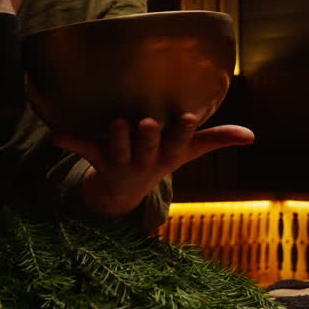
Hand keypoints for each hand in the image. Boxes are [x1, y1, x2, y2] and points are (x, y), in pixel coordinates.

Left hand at [54, 113, 254, 216]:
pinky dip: (70, 142)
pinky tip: (56, 136)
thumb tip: (252, 135)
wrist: (122, 193)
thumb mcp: (187, 152)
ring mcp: (120, 161)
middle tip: (147, 122)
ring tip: (116, 124)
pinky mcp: (97, 159)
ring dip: (116, 138)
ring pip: (117, 150)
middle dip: (147, 137)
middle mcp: (144, 160)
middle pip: (146, 148)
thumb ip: (216, 139)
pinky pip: (83, 149)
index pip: (179, 144)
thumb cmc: (158, 160)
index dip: (182, 132)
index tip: (187, 116)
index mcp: (167, 156)